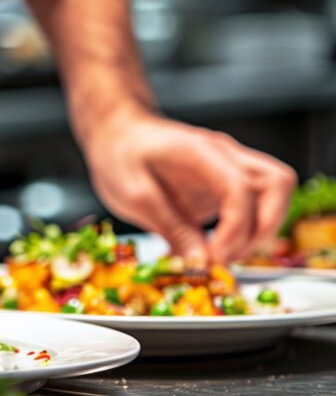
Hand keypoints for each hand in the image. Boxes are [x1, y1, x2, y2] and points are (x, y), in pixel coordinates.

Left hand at [82, 110, 295, 262]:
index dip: (235, 230)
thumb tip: (201, 263)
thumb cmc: (120, 155)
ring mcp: (229, 167)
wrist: (118, 132)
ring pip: (276, 193)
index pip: (240, 189)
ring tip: (223, 255)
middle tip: (227, 258)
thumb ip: (170, 227)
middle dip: (262, 229)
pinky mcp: (225, 183)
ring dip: (260, 230)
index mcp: (201, 152)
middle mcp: (225, 156)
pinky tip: (214, 249)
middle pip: (278, 185)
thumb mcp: (133, 195)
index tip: (213, 257)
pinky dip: (245, 230)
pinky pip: (255, 204)